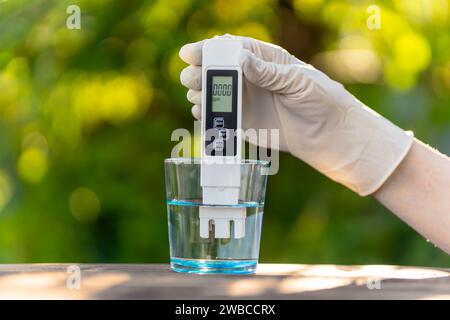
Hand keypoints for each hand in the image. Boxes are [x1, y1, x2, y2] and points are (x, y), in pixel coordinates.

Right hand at [179, 35, 412, 195]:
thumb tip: (240, 59)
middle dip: (200, 72)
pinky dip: (208, 114)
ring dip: (200, 93)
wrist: (328, 135)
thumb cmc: (320, 100)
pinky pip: (220, 116)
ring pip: (214, 92)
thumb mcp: (297, 81)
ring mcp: (246, 101)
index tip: (189, 53)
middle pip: (217, 70)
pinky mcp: (244, 122)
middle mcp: (251, 78)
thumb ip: (268, 72)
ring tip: (196, 97)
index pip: (232, 49)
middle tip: (190, 78)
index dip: (209, 49)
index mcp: (265, 60)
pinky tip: (202, 113)